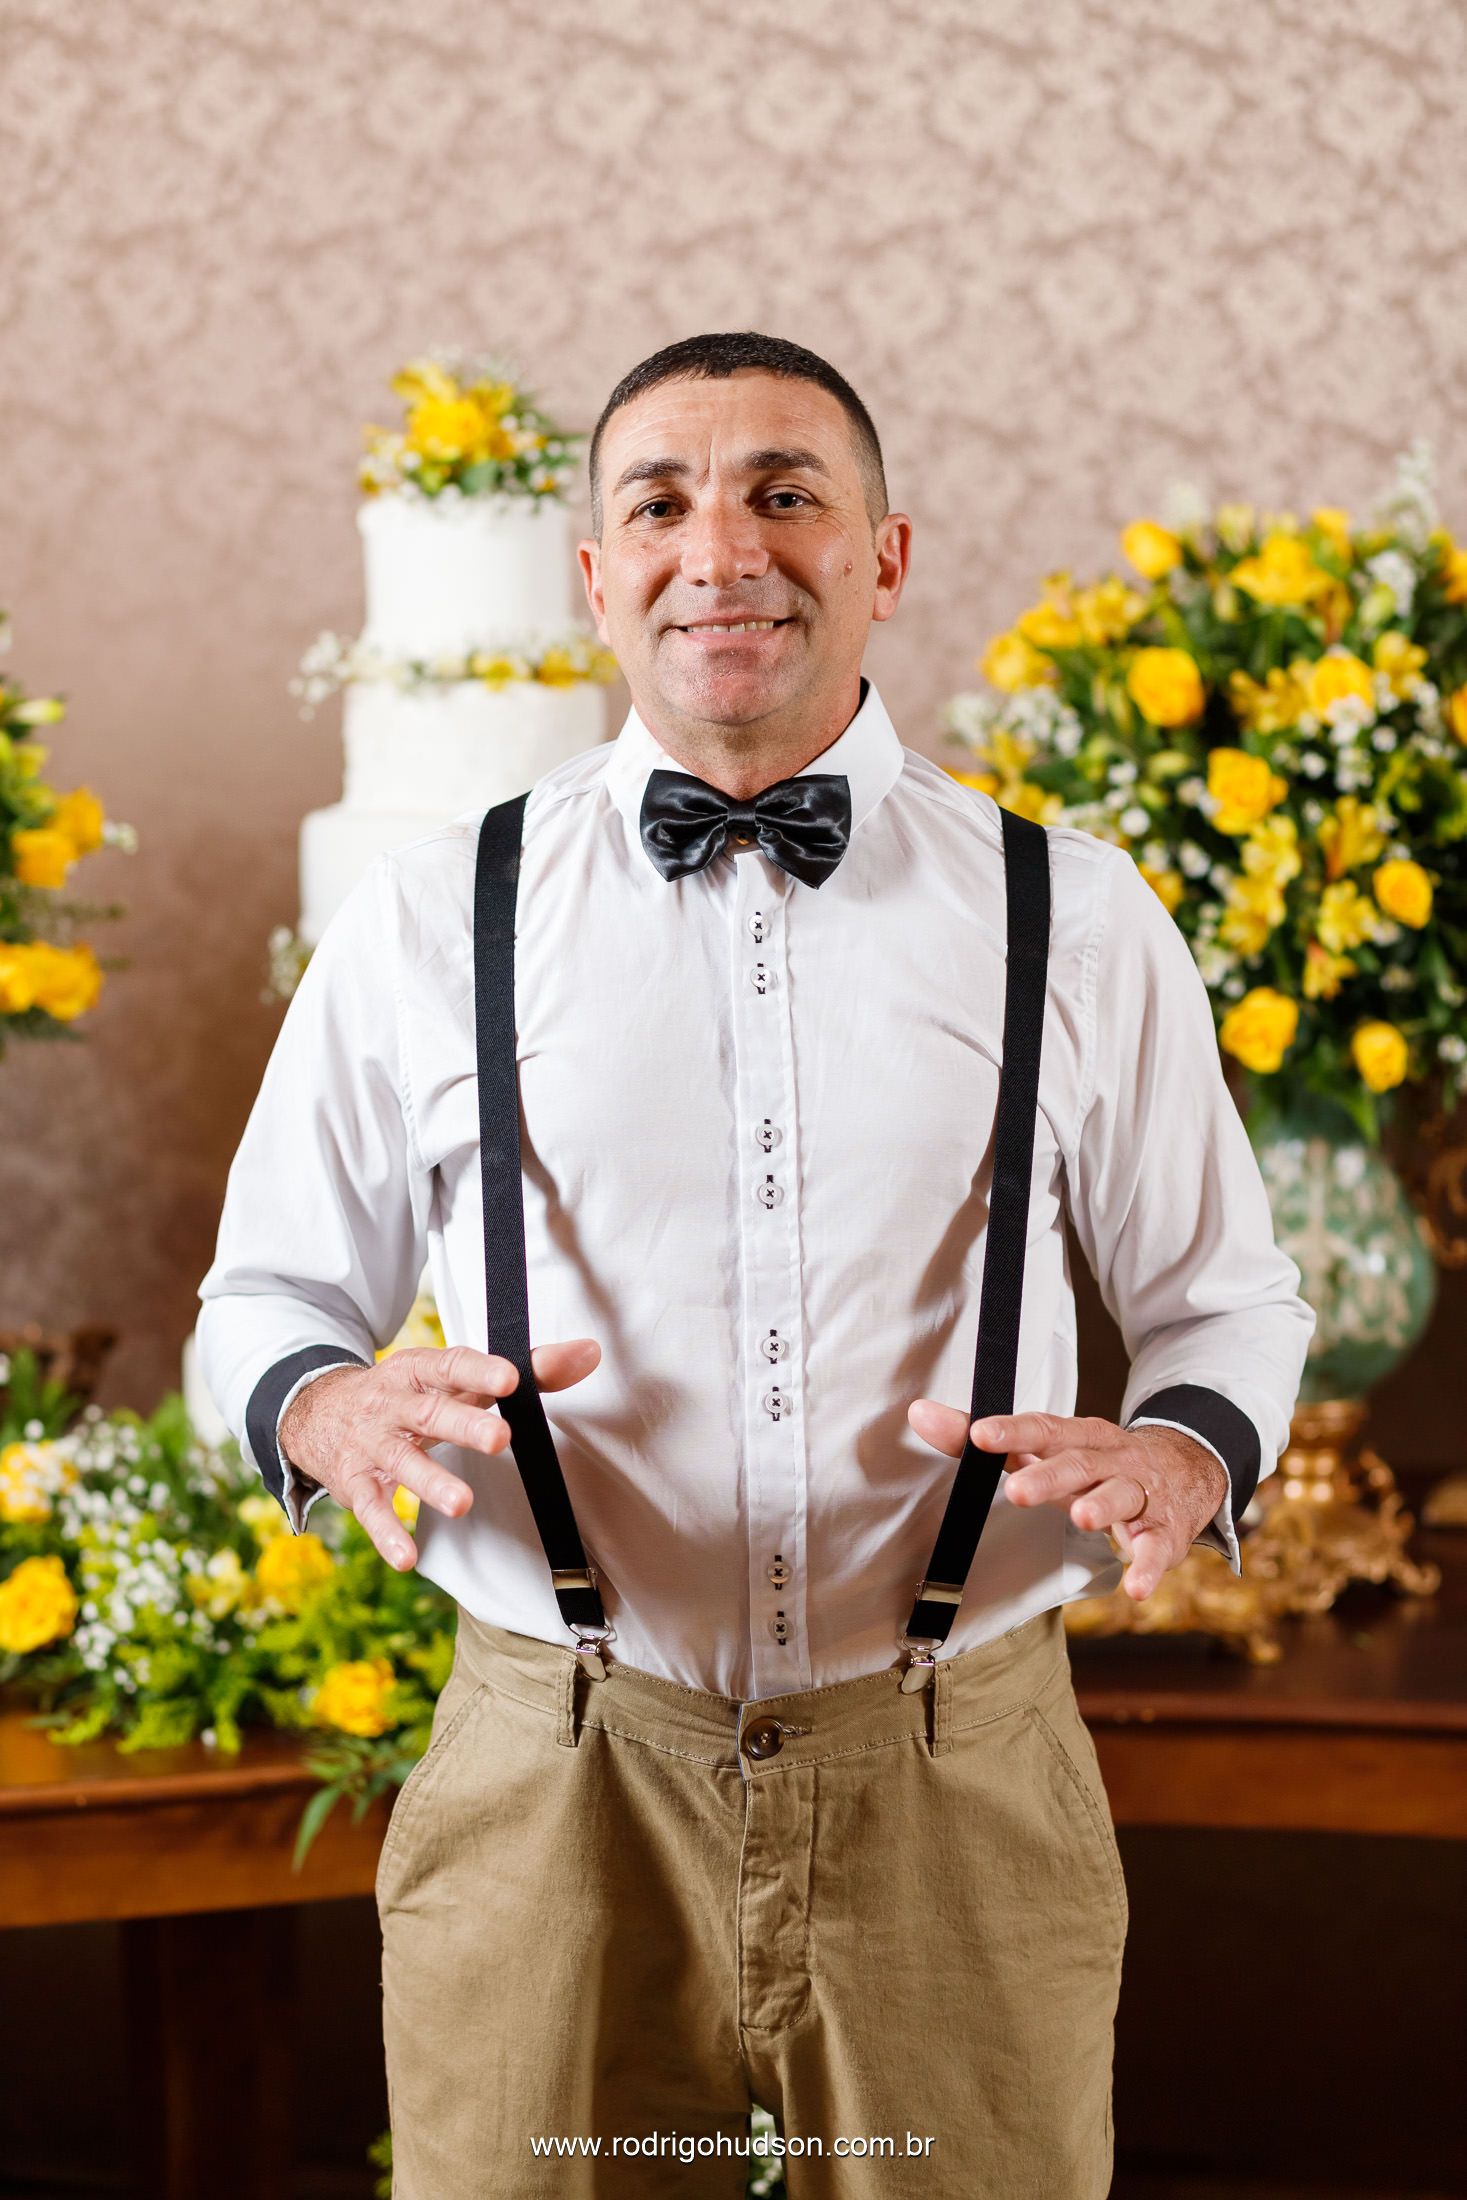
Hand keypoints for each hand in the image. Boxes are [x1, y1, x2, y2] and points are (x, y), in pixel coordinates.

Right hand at [278, 1339, 601, 1571]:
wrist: (320, 1412)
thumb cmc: (412, 1393)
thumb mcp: (459, 1379)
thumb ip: (528, 1369)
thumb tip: (589, 1354)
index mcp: (420, 1370)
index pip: (451, 1365)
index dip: (480, 1371)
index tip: (512, 1379)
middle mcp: (393, 1403)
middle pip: (430, 1413)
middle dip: (465, 1426)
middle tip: (501, 1439)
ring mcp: (372, 1443)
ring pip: (401, 1463)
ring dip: (431, 1483)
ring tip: (463, 1504)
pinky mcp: (355, 1482)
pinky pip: (370, 1508)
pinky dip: (386, 1534)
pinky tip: (407, 1559)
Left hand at [905, 1402, 1228, 1600]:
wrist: (1184, 1468)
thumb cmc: (1095, 1460)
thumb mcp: (1046, 1448)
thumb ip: (984, 1439)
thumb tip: (919, 1414)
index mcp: (1077, 1436)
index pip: (1041, 1429)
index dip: (1011, 1432)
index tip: (978, 1435)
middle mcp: (1110, 1459)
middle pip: (1078, 1463)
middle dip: (1049, 1476)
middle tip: (1016, 1490)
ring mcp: (1139, 1493)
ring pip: (1120, 1495)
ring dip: (1102, 1507)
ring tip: (1081, 1518)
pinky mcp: (1163, 1530)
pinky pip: (1156, 1548)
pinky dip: (1147, 1567)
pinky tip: (1134, 1588)